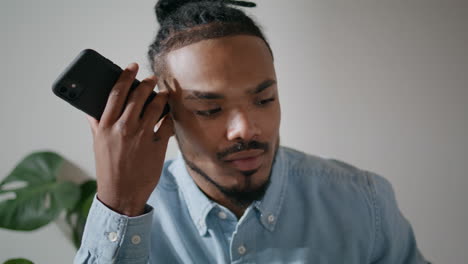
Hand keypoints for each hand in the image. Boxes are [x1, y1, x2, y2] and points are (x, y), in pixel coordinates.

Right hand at [86, 63, 172, 215]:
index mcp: (106, 126)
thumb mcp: (98, 145)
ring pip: (156, 106)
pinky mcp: (158, 145)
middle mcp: (123, 128)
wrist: (121, 194)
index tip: (132, 66)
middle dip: (147, 83)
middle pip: (138, 96)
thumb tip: (91, 110)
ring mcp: (142, 136)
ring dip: (162, 97)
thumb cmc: (108, 169)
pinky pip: (168, 124)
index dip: (125, 76)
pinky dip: (169, 117)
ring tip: (165, 94)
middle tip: (152, 78)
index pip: (116, 93)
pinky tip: (170, 115)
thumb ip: (96, 125)